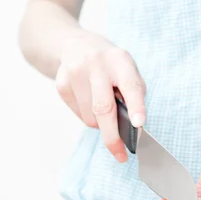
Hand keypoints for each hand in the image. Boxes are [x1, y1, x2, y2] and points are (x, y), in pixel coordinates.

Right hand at [55, 31, 145, 161]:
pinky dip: (88, 117)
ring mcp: (75, 73)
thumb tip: (132, 127)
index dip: (136, 106)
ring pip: (91, 118)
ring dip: (100, 124)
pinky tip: (89, 101)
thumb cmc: (109, 64)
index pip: (130, 85)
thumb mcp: (126, 69)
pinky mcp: (61, 84)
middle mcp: (96, 64)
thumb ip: (132, 93)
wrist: (74, 44)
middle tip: (120, 154)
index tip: (139, 124)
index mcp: (119, 60)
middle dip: (113, 136)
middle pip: (104, 108)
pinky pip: (79, 115)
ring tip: (104, 109)